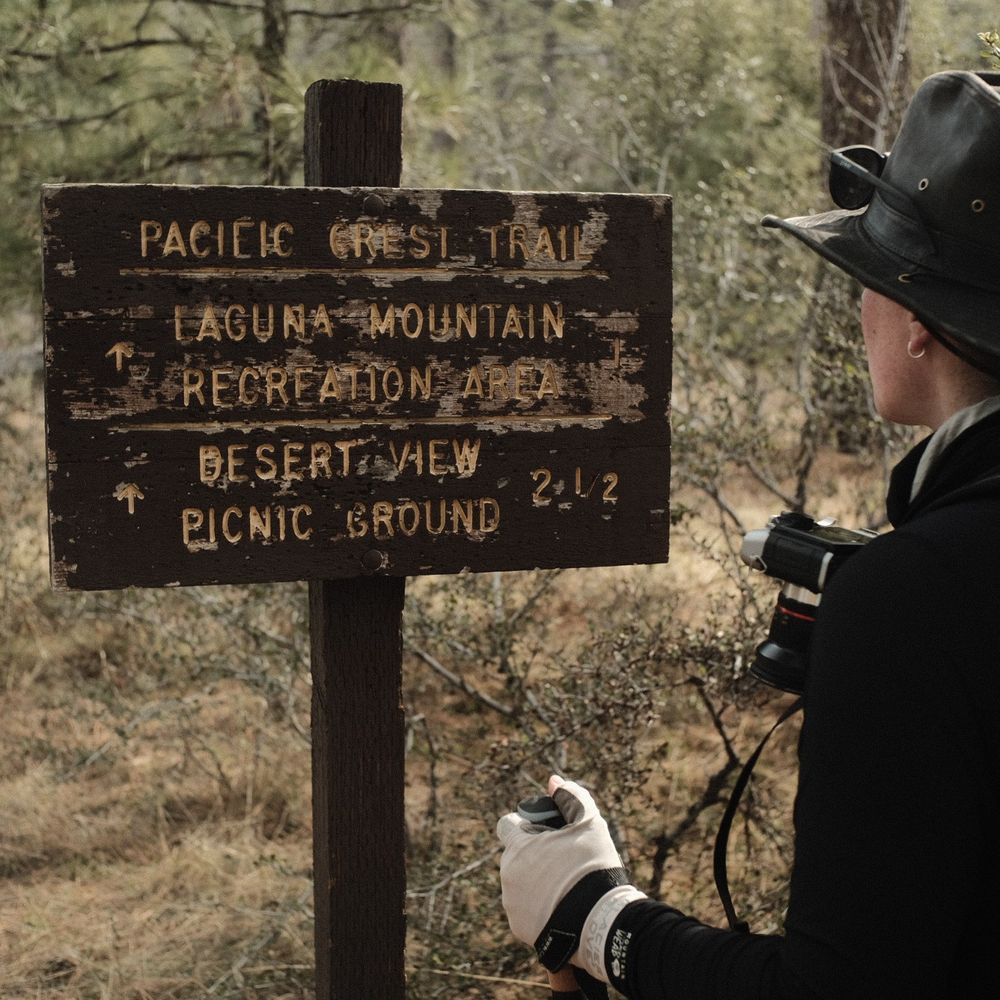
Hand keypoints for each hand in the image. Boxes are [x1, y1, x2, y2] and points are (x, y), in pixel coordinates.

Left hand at [497, 776, 643, 979]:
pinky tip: (561, 907)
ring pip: (519, 883)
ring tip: (565, 887)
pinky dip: (538, 907)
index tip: (545, 833)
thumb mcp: (589, 823)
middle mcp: (507, 874)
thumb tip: (553, 781)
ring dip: (535, 880)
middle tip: (563, 861)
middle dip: (533, 854)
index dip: (525, 825)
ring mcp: (511, 903)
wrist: (600, 921)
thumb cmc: (593, 867)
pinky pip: (525, 910)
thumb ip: (570, 796)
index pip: (507, 825)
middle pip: (515, 855)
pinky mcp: (519, 927)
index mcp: (518, 847)